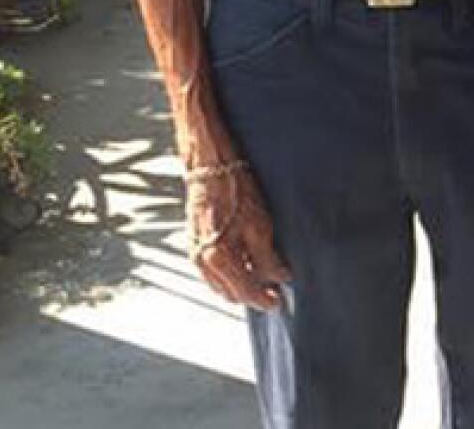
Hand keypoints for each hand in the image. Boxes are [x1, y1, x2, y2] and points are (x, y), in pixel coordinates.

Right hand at [186, 163, 290, 310]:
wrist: (210, 168)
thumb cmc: (234, 191)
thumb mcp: (259, 225)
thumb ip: (268, 258)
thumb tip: (280, 277)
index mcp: (218, 258)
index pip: (244, 291)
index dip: (263, 300)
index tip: (277, 303)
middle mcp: (202, 261)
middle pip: (229, 293)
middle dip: (251, 296)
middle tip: (271, 293)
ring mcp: (194, 254)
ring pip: (219, 284)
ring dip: (239, 287)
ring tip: (260, 282)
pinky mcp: (193, 245)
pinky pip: (212, 272)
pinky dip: (228, 275)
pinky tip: (242, 267)